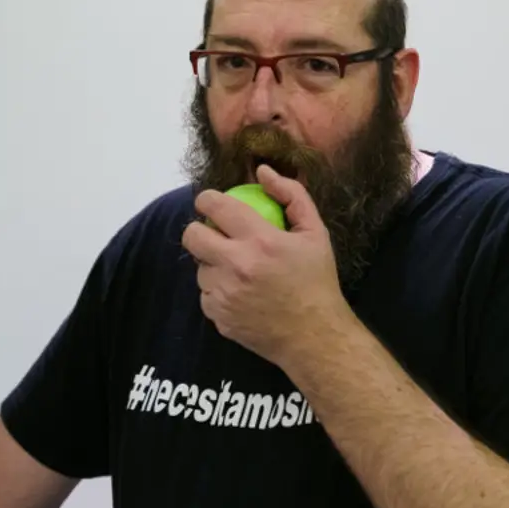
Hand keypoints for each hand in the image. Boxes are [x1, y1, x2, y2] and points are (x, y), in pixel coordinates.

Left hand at [181, 164, 351, 366]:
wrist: (314, 336)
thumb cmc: (317, 281)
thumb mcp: (315, 233)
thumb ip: (291, 195)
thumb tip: (262, 171)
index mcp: (260, 240)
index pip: (216, 206)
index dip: (207, 199)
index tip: (211, 202)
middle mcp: (236, 265)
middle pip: (192, 236)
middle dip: (199, 230)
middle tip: (214, 234)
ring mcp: (224, 294)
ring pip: (200, 267)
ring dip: (213, 264)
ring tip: (237, 270)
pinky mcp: (218, 316)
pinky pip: (205, 294)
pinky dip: (218, 291)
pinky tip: (240, 293)